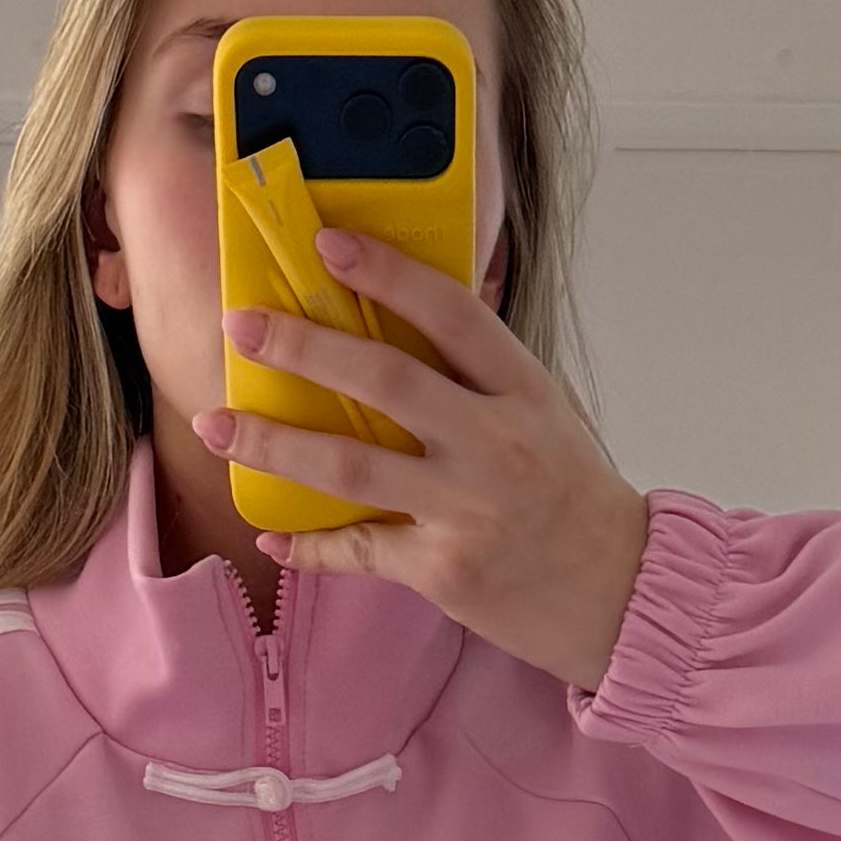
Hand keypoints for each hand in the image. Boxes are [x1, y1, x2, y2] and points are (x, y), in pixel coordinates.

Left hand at [200, 228, 654, 688]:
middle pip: (386, 380)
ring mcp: (469, 509)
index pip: (450, 312)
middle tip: (243, 327)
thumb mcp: (546, 413)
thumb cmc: (575, 498)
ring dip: (275, 442)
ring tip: (218, 422)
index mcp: (523, 391)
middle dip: (305, 348)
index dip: (387, 273)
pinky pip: (360, 550)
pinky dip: (309, 545)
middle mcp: (496, 444)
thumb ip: (483, 370)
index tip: (328, 246)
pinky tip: (270, 532)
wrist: (622, 594)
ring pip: (353, 465)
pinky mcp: (446, 571)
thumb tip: (409, 307)